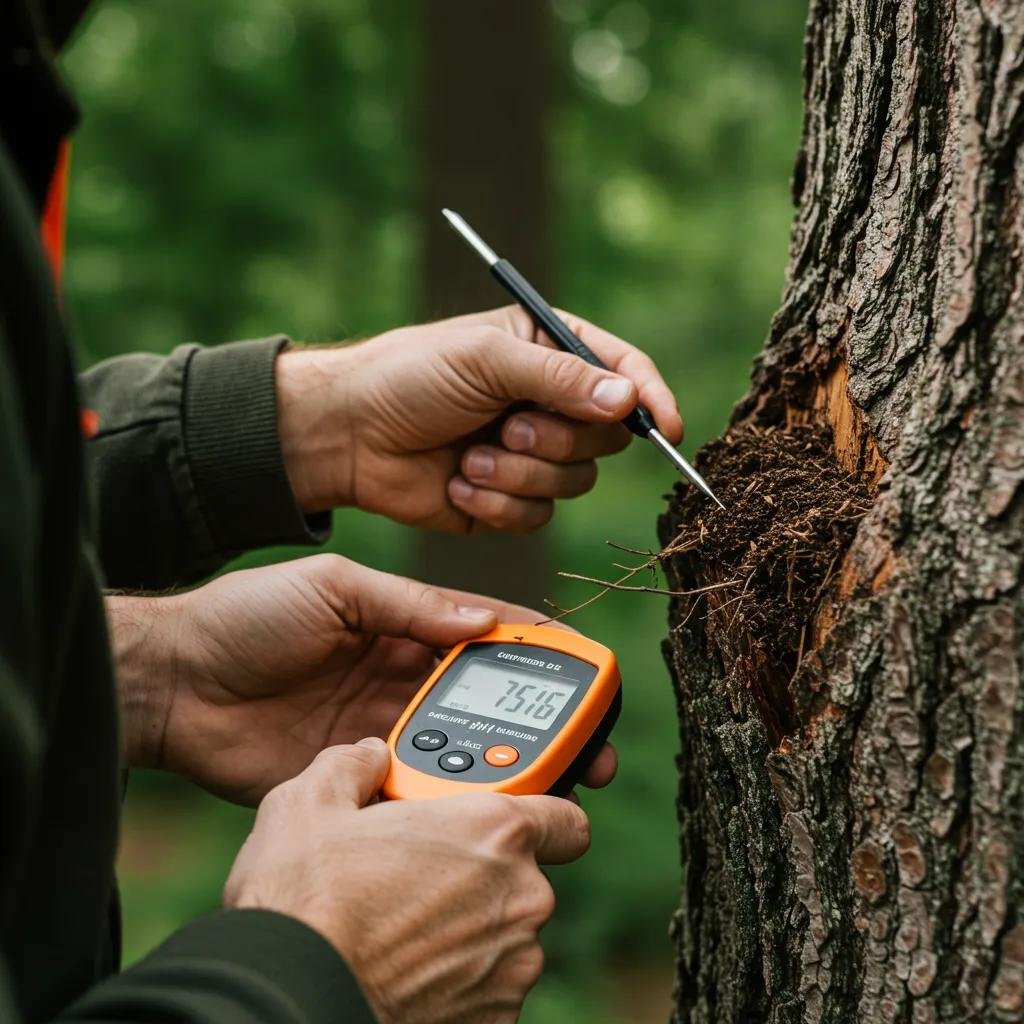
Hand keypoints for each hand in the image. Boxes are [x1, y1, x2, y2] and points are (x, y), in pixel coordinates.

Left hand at [109, 554, 615, 804]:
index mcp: (400, 625)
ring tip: (556, 779)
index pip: (486, 635)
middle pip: (486, 700)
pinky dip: (451, 796)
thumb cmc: (247, 615)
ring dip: (507, 761)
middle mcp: (400, 678)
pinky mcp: (356, 776)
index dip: (537, 649)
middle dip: (542, 719)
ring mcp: (381, 728)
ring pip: (461, 747)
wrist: (172, 682)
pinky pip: (414, 789)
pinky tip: (485, 805)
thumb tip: (483, 622)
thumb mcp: (333, 585)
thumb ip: (407, 605)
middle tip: (590, 742)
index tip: (583, 666)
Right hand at [225, 738, 590, 1023]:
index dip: (539, 813)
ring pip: (505, 933)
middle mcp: (521, 896)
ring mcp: (513, 965)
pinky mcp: (497, 1020)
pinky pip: (488, 986)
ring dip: (468, 926)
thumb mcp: (310, 802)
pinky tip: (405, 970)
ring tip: (401, 927)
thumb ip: (353, 764)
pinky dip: (457, 979)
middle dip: (482, 872)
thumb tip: (368, 757)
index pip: (565, 815)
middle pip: (524, 874)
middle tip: (419, 873)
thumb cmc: (305, 901)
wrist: (289, 996)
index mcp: (494, 830)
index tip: (502, 821)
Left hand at [276, 305, 682, 532]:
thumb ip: (560, 378)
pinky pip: (536, 515)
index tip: (667, 427)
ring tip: (469, 456)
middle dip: (555, 439)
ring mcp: (530, 455)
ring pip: (574, 482)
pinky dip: (496, 503)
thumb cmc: (409, 377)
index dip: (651, 398)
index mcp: (549, 351)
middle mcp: (548, 403)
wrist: (348, 435)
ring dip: (518, 473)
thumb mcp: (486, 361)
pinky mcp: (508, 500)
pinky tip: (457, 483)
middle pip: (606, 437)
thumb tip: (628, 400)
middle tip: (505, 426)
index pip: (623, 370)